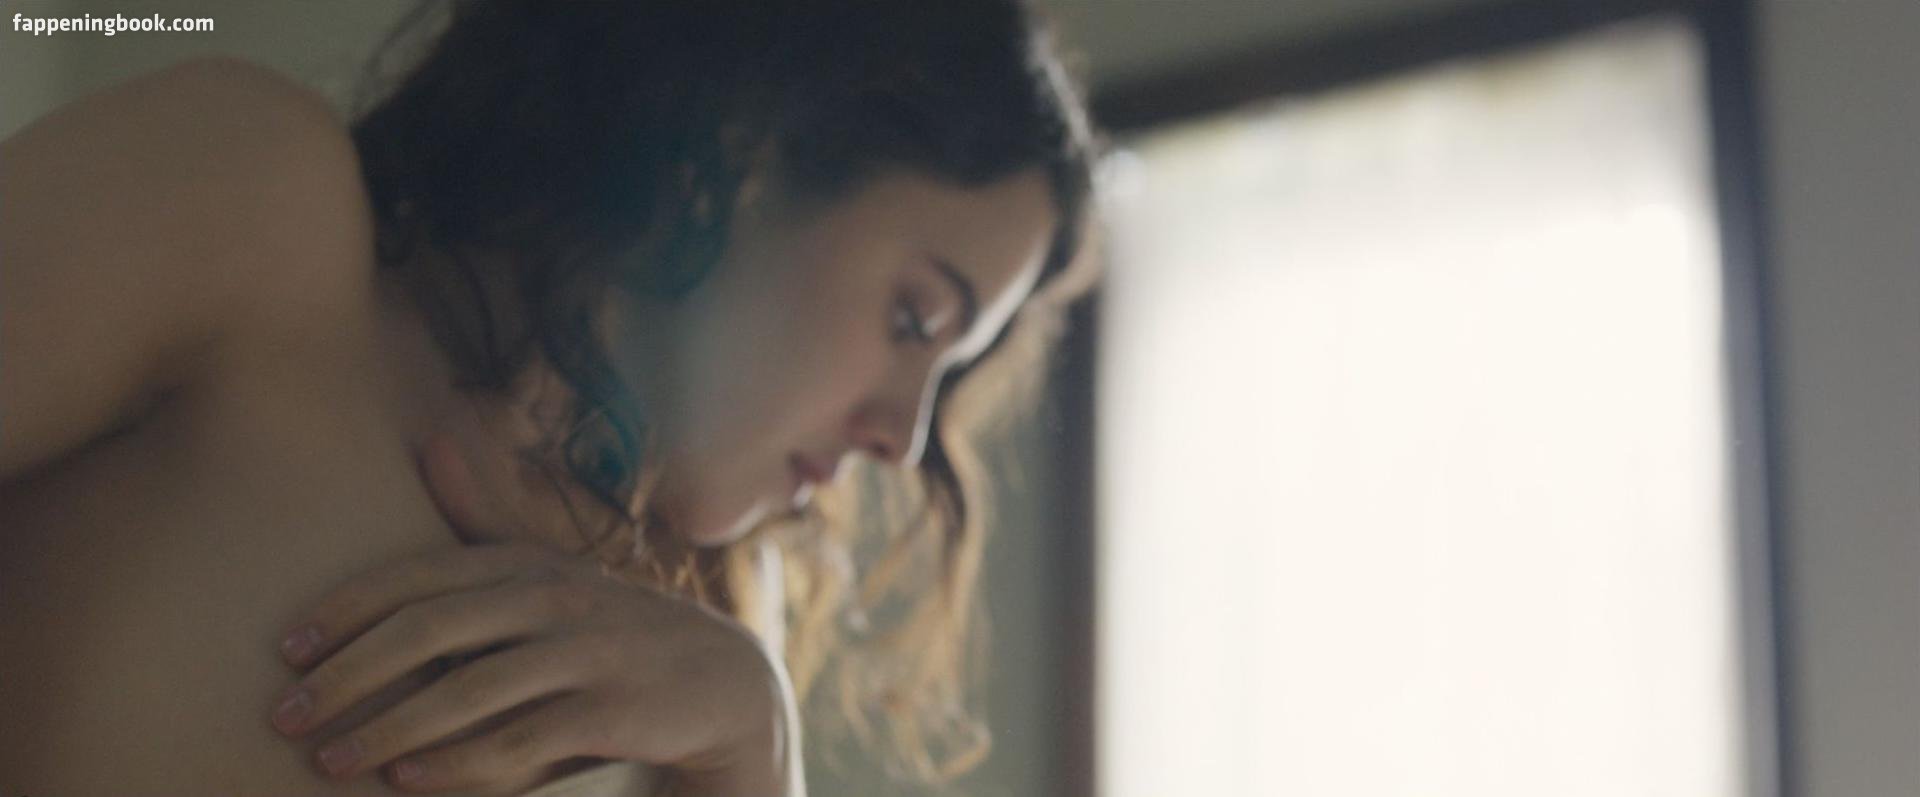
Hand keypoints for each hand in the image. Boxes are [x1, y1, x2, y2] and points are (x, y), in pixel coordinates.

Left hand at [270, 541, 794, 793]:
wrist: (723, 684)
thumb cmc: (612, 628)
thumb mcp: (553, 566)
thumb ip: (485, 517)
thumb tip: (429, 440)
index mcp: (529, 564)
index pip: (419, 578)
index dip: (346, 609)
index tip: (286, 648)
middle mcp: (554, 599)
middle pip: (429, 634)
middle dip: (347, 677)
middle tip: (286, 716)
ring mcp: (587, 654)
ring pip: (467, 694)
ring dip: (388, 730)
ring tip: (331, 760)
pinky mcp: (613, 712)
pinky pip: (519, 742)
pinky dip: (456, 766)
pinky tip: (406, 781)